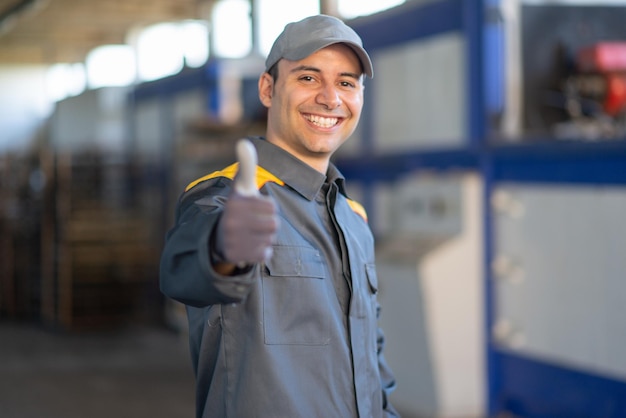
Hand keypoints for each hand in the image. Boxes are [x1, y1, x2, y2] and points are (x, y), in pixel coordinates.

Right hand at [215, 140, 278, 265]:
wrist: (219, 237)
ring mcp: (233, 240)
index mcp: (235, 203)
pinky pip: (265, 254)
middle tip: (255, 223)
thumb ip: (246, 165)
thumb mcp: (241, 186)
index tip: (254, 209)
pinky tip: (250, 246)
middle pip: (274, 224)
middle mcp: (231, 221)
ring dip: (265, 237)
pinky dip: (262, 251)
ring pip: (270, 239)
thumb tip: (244, 142)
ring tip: (252, 234)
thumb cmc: (238, 208)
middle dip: (269, 224)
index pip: (272, 207)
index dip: (268, 208)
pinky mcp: (236, 256)